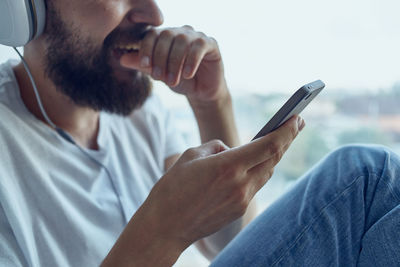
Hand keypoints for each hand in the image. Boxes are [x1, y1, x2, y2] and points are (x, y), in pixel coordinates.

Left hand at [120, 25, 226, 101]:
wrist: (201, 92)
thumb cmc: (179, 81)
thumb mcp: (159, 74)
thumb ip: (143, 65)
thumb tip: (121, 58)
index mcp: (166, 37)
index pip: (152, 34)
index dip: (147, 48)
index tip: (145, 66)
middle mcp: (181, 32)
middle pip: (166, 36)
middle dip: (160, 58)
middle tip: (158, 78)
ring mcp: (197, 37)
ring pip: (182, 41)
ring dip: (175, 63)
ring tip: (172, 81)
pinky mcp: (211, 44)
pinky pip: (199, 46)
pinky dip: (191, 61)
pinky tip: (187, 75)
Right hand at [138, 116, 303, 249]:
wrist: (165, 226)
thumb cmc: (172, 188)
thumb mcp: (191, 155)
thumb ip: (217, 148)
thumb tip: (231, 150)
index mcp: (228, 166)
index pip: (269, 146)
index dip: (287, 131)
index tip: (297, 118)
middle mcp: (240, 185)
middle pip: (274, 159)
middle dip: (288, 139)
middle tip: (296, 124)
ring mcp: (241, 201)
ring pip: (266, 173)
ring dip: (272, 156)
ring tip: (275, 142)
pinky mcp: (238, 211)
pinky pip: (254, 186)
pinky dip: (256, 172)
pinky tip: (251, 165)